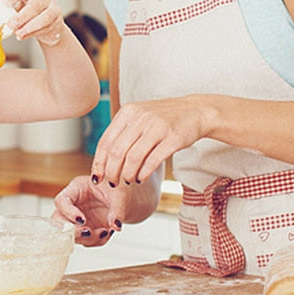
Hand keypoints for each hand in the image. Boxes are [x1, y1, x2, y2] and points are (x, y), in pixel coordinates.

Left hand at [3, 0, 64, 45]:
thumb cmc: (31, 16)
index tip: (4, 4)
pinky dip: (34, 33)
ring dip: (30, 27)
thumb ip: (11, 14)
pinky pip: (46, 27)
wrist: (50, 25)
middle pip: (35, 5)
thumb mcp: (21, 11)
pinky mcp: (58, 21)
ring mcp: (53, 8)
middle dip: (22, 16)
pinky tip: (24, 36)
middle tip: (11, 24)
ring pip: (44, 17)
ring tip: (19, 34)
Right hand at [51, 176, 125, 246]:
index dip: (68, 212)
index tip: (82, 219)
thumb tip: (116, 226)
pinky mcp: (85, 229)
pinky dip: (97, 241)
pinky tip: (108, 232)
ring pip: (71, 234)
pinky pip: (86, 241)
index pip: (61, 201)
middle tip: (89, 232)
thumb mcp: (120, 195)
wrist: (124, 198)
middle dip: (73, 230)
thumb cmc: (118, 188)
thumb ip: (117, 209)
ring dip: (88, 238)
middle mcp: (73, 205)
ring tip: (105, 232)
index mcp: (76, 189)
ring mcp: (77, 219)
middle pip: (59, 221)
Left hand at [91, 96, 208, 185]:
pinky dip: (143, 173)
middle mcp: (141, 117)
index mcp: (128, 112)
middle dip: (111, 172)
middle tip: (112, 183)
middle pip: (117, 152)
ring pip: (133, 158)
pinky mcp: (174, 138)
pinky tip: (140, 178)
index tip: (97, 177)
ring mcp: (158, 126)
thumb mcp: (139, 117)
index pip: (105, 142)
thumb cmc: (163, 119)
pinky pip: (152, 161)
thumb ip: (122, 133)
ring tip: (128, 181)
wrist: (197, 111)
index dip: (99, 163)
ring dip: (127, 174)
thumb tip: (101, 160)